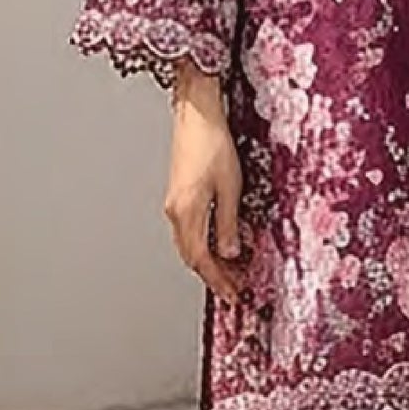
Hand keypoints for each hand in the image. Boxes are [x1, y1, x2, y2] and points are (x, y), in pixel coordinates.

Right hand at [163, 60, 244, 305]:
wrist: (196, 114)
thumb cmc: (213, 144)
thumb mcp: (230, 187)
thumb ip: (229, 223)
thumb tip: (230, 252)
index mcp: (186, 212)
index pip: (201, 259)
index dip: (218, 279)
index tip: (233, 294)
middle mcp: (175, 211)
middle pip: (192, 255)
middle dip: (213, 275)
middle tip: (234, 288)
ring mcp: (174, 202)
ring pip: (189, 243)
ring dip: (208, 260)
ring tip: (231, 270)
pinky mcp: (178, 193)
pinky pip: (189, 228)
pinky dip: (204, 242)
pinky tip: (219, 242)